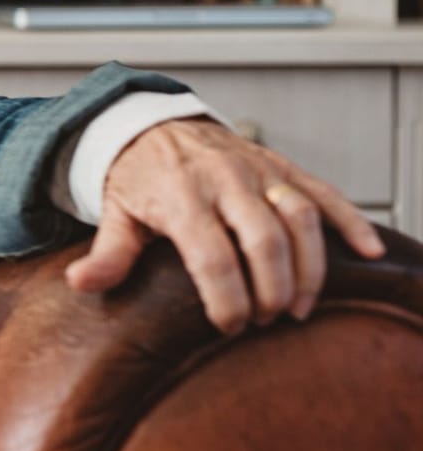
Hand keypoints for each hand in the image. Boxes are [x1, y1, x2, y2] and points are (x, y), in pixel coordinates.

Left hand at [63, 116, 385, 334]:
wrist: (149, 123)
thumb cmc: (134, 178)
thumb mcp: (113, 212)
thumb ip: (107, 253)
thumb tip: (80, 284)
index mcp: (179, 196)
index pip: (211, 257)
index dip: (226, 298)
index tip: (230, 327)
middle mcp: (223, 179)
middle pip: (262, 240)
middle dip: (272, 289)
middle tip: (268, 320)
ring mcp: (257, 169)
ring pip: (299, 217)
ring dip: (310, 266)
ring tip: (301, 306)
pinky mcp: (281, 165)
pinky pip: (324, 192)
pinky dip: (351, 220)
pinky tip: (370, 250)